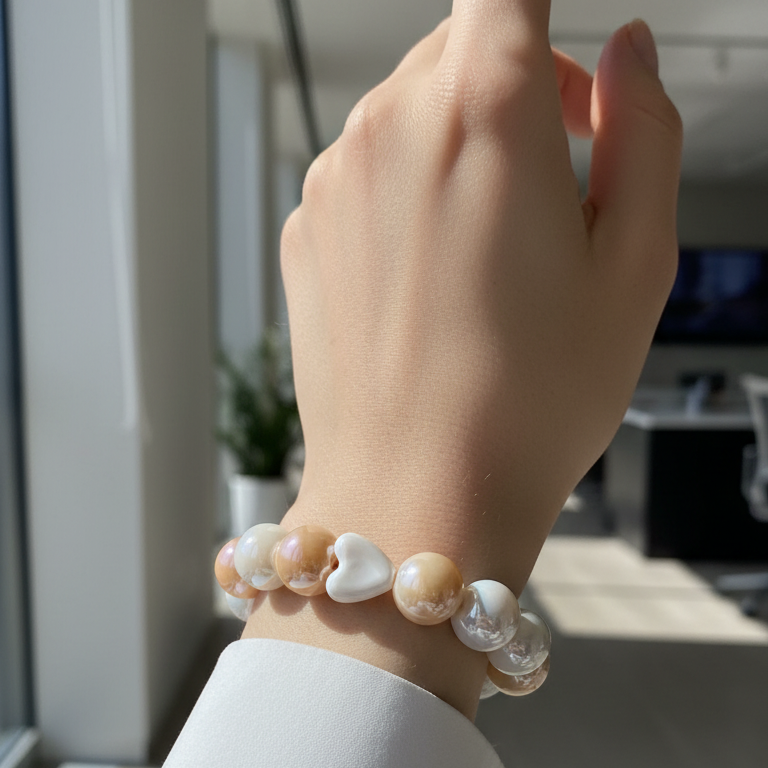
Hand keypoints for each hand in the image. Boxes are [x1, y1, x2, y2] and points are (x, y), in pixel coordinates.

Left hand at [279, 3, 681, 590]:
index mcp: (485, 112)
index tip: (560, 74)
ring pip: (409, 110)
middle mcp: (390, 128)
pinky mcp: (305, 230)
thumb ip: (646, 132)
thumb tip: (630, 55)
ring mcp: (334, 181)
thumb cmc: (528, 402)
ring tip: (497, 244)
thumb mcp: (637, 264)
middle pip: (461, 46)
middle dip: (521, 83)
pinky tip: (436, 275)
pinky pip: (365, 172)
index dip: (539, 9)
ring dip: (461, 142)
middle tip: (563, 167)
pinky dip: (407, 193)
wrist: (416, 495)